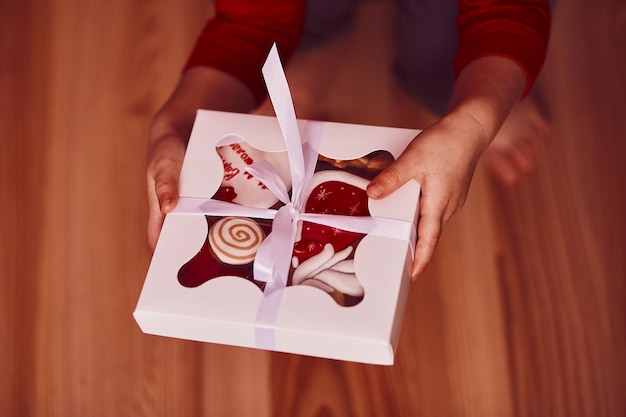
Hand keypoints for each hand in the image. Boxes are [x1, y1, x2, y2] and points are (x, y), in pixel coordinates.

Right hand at [146, 67, 255, 250]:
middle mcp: (184, 217)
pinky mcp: (220, 200)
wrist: (186, 123)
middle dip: (212, 256)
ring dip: (232, 237)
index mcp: (163, 215)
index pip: (165, 249)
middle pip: (196, 244)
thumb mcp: (163, 161)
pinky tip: (262, 224)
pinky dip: (244, 218)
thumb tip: (168, 208)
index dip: (176, 266)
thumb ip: (164, 182)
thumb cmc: (167, 147)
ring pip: (217, 230)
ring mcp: (202, 210)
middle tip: (235, 268)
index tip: (194, 283)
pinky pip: (232, 213)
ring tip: (255, 252)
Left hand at [366, 110, 487, 278]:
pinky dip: (423, 216)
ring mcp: (452, 199)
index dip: (420, 260)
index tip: (412, 276)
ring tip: (403, 241)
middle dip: (417, 250)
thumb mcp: (413, 159)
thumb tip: (372, 194)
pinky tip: (413, 211)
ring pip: (433, 222)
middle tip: (401, 263)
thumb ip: (392, 178)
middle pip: (430, 234)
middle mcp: (449, 205)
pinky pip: (436, 210)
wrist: (470, 128)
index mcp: (439, 203)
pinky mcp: (452, 191)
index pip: (429, 240)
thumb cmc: (446, 142)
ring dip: (420, 233)